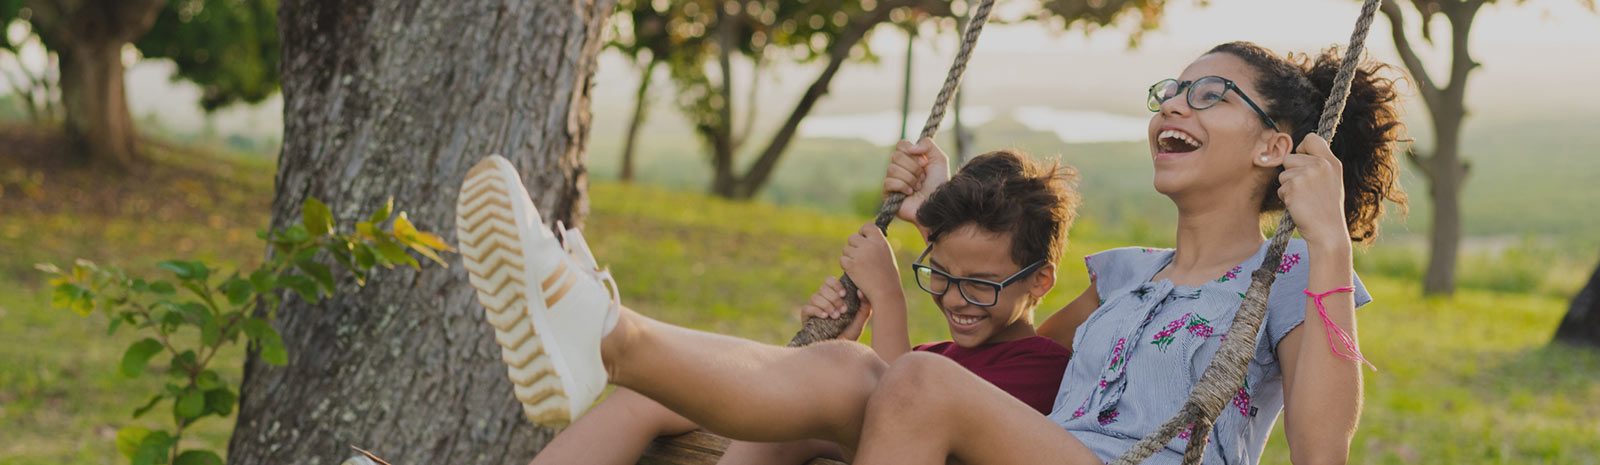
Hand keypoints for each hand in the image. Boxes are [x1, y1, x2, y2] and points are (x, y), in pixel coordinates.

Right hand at [798, 276, 873, 340]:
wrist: (838, 351)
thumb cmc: (850, 334)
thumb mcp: (860, 320)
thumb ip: (865, 306)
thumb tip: (860, 290)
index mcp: (833, 296)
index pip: (829, 280)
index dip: (836, 284)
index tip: (844, 294)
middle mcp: (822, 299)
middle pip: (823, 287)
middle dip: (834, 298)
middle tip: (843, 310)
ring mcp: (813, 307)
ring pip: (815, 297)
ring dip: (827, 305)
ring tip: (835, 316)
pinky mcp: (806, 317)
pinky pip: (807, 308)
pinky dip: (816, 311)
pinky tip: (825, 317)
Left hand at [839, 223, 900, 298]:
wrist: (886, 292)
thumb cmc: (887, 275)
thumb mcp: (886, 254)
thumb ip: (875, 244)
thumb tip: (862, 235)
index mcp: (880, 241)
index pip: (867, 226)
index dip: (863, 233)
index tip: (864, 241)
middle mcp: (870, 245)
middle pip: (852, 237)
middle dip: (853, 247)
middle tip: (860, 258)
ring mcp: (859, 255)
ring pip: (846, 249)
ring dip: (849, 257)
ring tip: (860, 267)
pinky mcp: (851, 265)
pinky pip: (842, 260)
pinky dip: (846, 266)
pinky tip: (855, 273)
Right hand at [882, 138, 949, 224]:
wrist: (937, 205)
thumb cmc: (939, 184)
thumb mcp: (939, 159)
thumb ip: (927, 144)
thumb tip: (911, 147)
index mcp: (910, 158)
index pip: (901, 145)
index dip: (912, 152)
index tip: (925, 163)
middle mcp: (899, 168)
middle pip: (896, 156)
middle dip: (913, 167)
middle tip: (923, 177)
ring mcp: (892, 180)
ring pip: (892, 169)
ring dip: (910, 178)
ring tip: (918, 187)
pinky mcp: (887, 193)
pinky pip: (888, 182)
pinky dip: (903, 186)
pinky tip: (910, 193)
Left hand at [1278, 134, 1348, 248]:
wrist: (1327, 232)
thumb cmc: (1326, 209)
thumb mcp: (1330, 181)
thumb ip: (1317, 166)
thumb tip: (1293, 154)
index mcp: (1332, 162)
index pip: (1311, 138)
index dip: (1301, 147)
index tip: (1302, 161)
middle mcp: (1320, 164)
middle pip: (1290, 158)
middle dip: (1291, 173)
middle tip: (1306, 191)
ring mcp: (1307, 174)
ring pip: (1283, 174)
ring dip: (1288, 187)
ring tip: (1304, 199)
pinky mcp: (1294, 185)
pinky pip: (1280, 188)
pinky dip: (1286, 198)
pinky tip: (1300, 206)